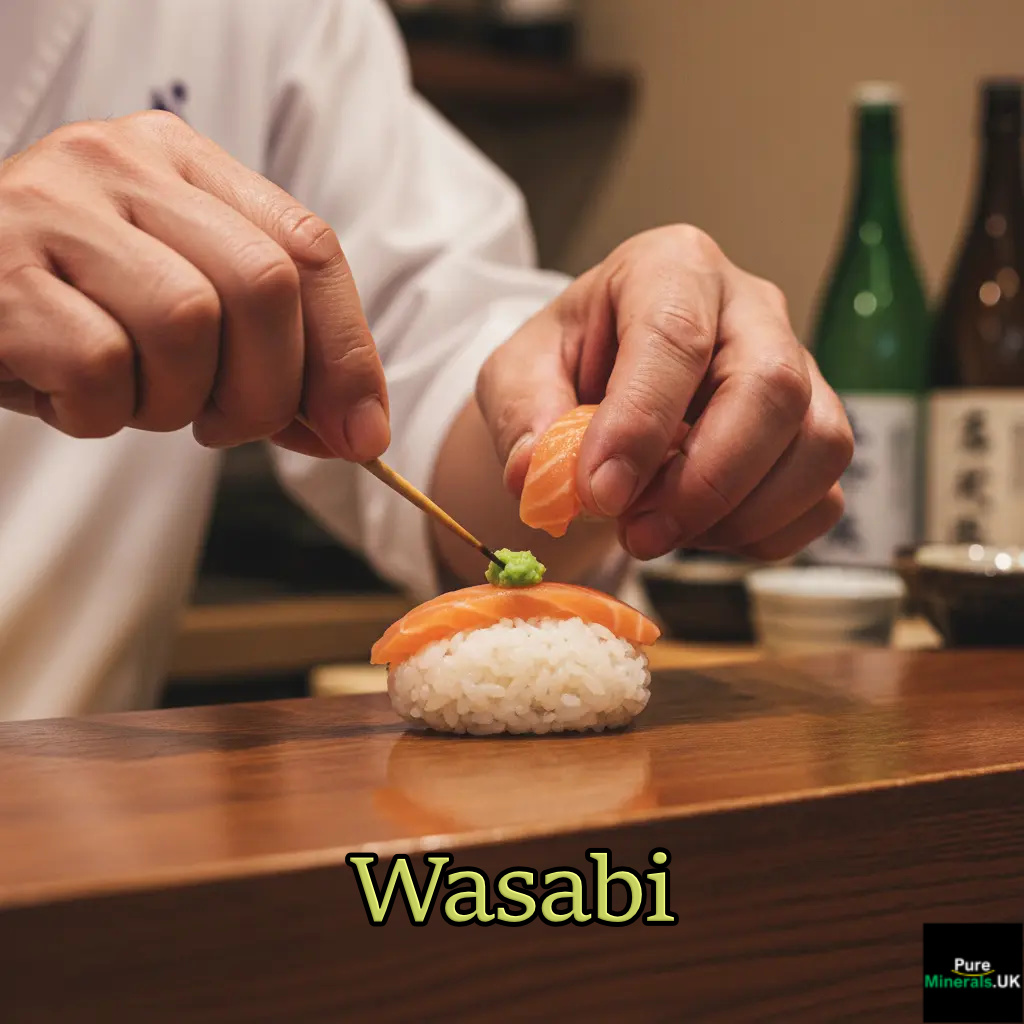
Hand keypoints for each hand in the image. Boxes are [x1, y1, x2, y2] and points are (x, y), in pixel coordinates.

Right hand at [0, 112, 388, 459]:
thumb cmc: (77, 310)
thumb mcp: (182, 310)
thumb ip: (272, 355)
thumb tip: (360, 431)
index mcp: (183, 162)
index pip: (307, 247)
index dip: (347, 352)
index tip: (362, 432)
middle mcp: (120, 164)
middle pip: (263, 284)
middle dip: (268, 389)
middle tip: (225, 426)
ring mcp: (53, 208)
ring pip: (186, 322)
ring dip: (175, 401)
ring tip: (132, 397)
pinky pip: (99, 365)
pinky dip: (101, 412)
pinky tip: (72, 396)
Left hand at [476, 225, 853, 561]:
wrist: (601, 385)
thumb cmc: (566, 366)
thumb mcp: (517, 375)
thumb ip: (523, 417)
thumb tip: (539, 476)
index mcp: (670, 268)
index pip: (675, 338)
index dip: (640, 424)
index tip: (600, 493)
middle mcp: (750, 307)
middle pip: (772, 388)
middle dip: (705, 480)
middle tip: (638, 532)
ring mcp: (799, 367)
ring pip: (819, 445)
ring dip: (739, 514)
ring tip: (661, 531)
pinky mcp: (815, 430)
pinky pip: (824, 497)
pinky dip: (763, 535)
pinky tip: (699, 533)